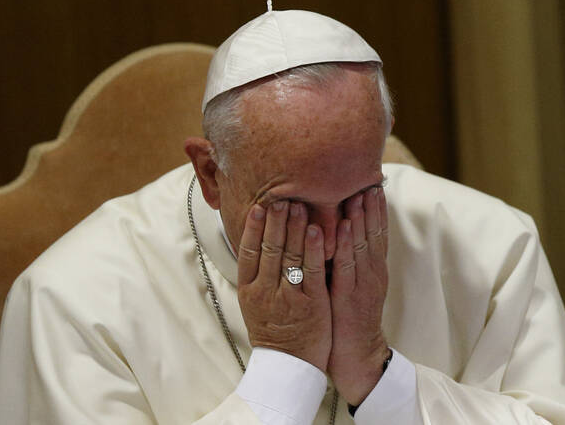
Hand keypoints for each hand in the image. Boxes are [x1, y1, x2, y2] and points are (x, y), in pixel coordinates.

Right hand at [236, 201, 331, 370]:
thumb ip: (257, 275)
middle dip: (276, 221)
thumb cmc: (273, 332)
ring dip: (294, 228)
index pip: (248, 252)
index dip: (253, 228)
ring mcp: (288, 297)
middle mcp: (265, 291)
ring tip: (299, 204)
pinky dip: (313, 249)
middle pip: (269, 248)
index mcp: (249, 290)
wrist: (290, 367)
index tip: (259, 206)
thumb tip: (257, 243)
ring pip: (289, 255)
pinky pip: (311, 271)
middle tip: (282, 197)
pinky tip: (316, 230)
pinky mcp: (311, 303)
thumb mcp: (255, 304)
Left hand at [328, 187, 389, 404]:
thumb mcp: (352, 284)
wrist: (357, 355)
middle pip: (374, 233)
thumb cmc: (349, 319)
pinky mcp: (350, 296)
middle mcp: (372, 272)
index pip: (378, 232)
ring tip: (360, 192)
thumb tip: (338, 231)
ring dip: (361, 217)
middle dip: (371, 205)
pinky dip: (346, 244)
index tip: (374, 183)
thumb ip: (348, 259)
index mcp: (374, 269)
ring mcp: (363, 284)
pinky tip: (344, 226)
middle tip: (369, 178)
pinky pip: (347, 266)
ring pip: (363, 244)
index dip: (377, 208)